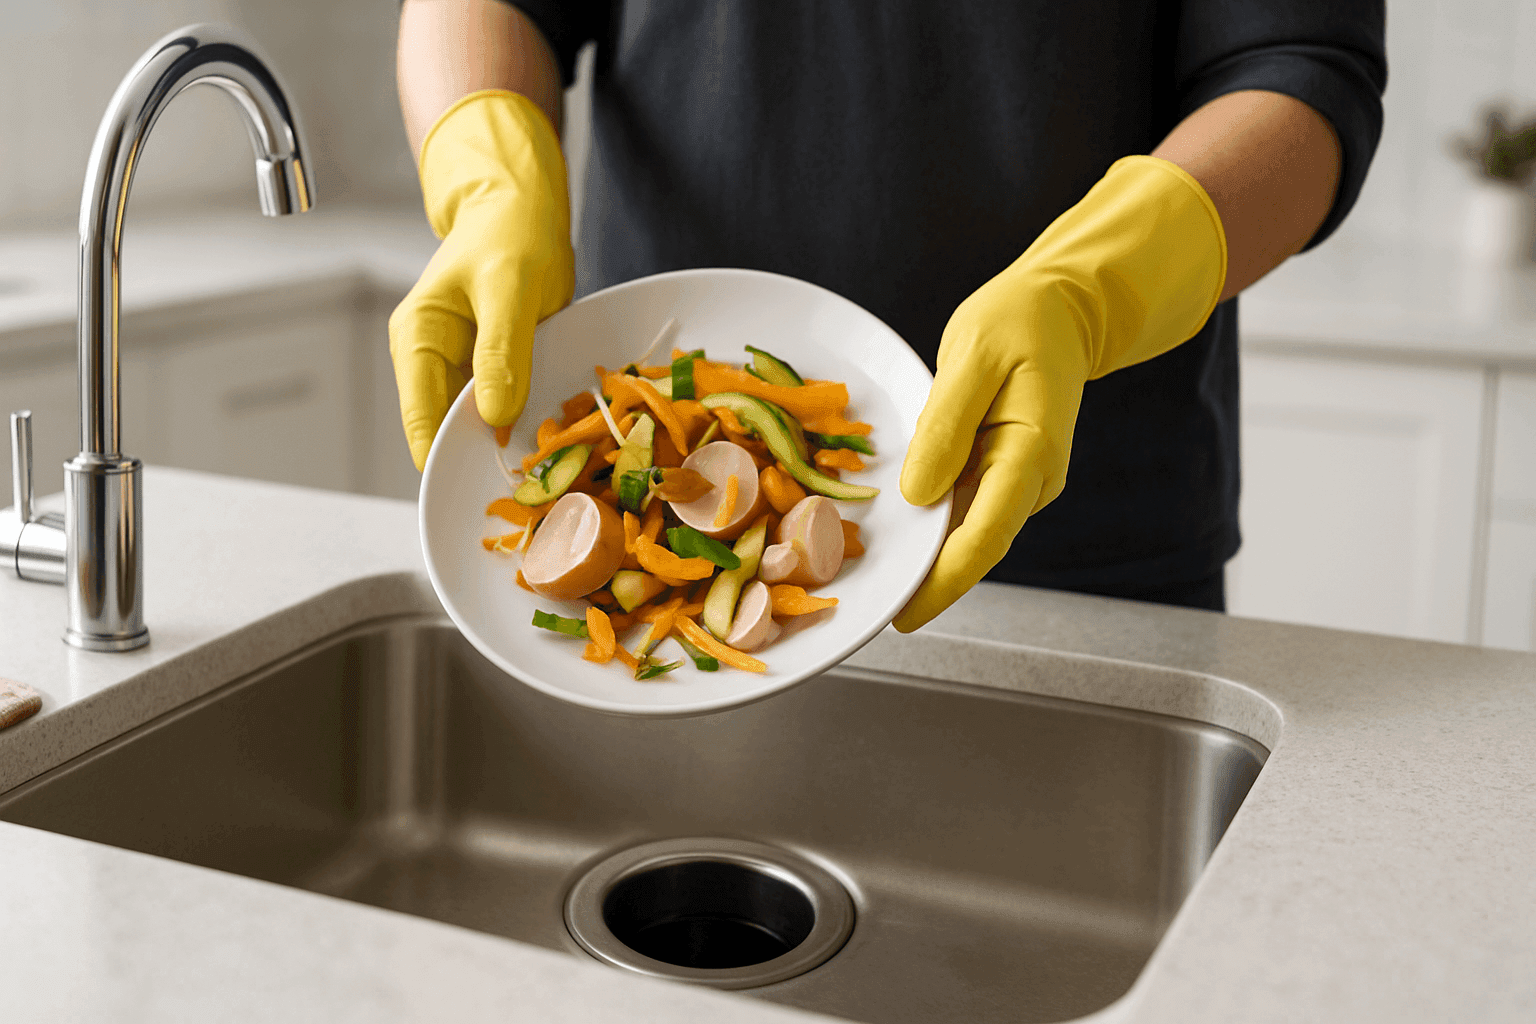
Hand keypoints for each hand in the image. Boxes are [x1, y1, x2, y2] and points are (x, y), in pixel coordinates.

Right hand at [389, 90, 574, 470]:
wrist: (523, 207)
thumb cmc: (511, 231)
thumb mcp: (510, 286)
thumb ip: (500, 351)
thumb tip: (493, 415)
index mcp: (418, 339)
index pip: (421, 420)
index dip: (449, 459)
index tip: (489, 486)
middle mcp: (433, 360)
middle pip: (449, 431)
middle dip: (486, 456)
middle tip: (532, 484)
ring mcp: (465, 367)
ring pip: (481, 425)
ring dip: (512, 442)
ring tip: (549, 466)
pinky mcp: (496, 368)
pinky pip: (508, 407)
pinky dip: (530, 421)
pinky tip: (557, 436)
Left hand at [893, 156, 1226, 631]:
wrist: (1060, 310)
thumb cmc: (1020, 322)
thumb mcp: (974, 357)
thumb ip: (946, 425)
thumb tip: (918, 495)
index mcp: (1030, 452)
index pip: (985, 535)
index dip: (944, 582)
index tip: (906, 613)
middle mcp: (1030, 479)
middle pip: (974, 546)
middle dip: (926, 581)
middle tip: (867, 605)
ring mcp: (1016, 480)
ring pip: (965, 532)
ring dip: (924, 556)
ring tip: (868, 576)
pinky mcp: (999, 472)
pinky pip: (961, 508)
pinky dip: (928, 524)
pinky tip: (891, 534)